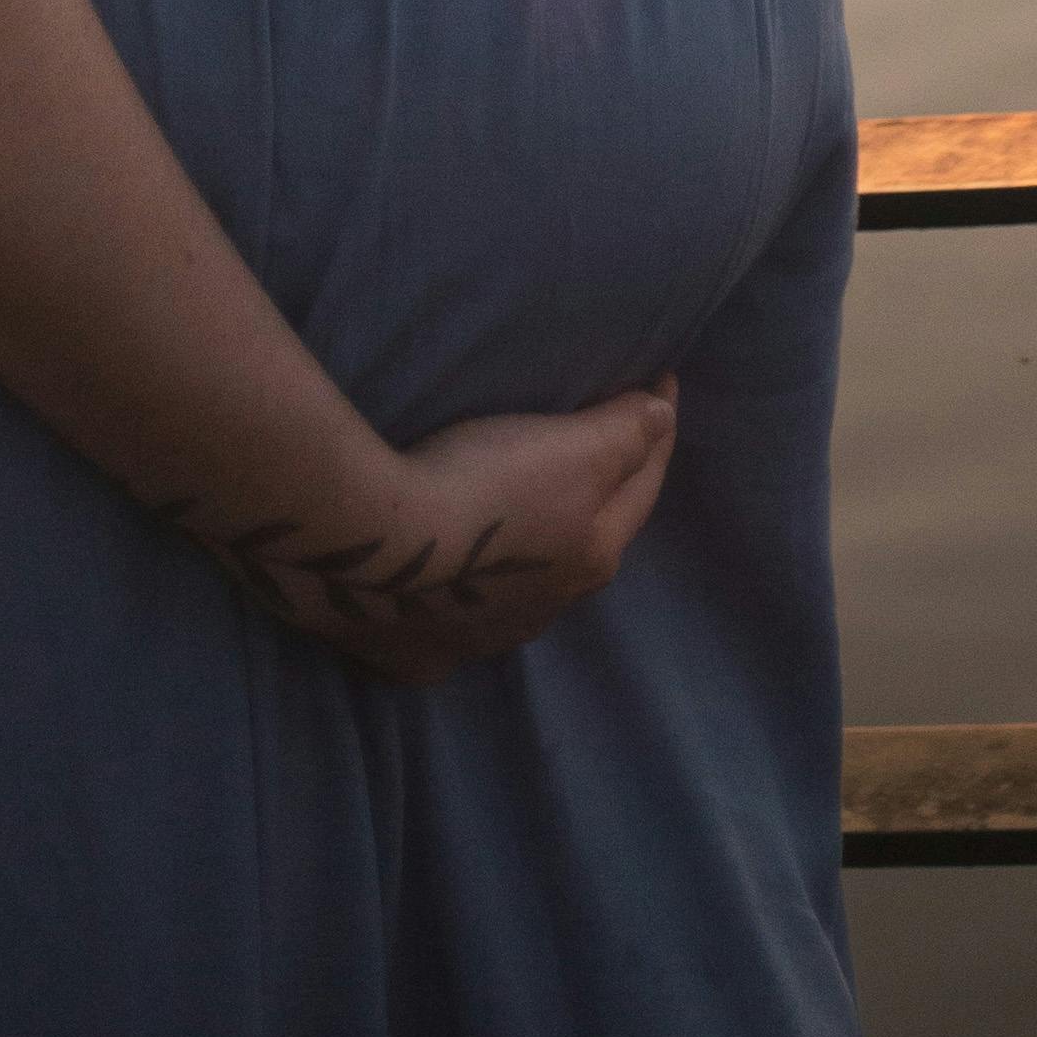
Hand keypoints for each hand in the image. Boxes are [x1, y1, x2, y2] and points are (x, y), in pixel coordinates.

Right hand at [165, 385, 679, 687]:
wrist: (374, 554)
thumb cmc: (481, 488)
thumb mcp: (567, 449)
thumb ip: (622, 433)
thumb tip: (663, 420)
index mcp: (591, 557)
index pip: (643, 485)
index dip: (656, 430)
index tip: (661, 381)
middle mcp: (545, 610)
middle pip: (589, 544)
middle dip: (603, 497)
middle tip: (600, 444)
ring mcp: (481, 639)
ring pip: (527, 589)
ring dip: (536, 551)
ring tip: (523, 509)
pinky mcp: (420, 655)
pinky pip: (457, 624)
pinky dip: (469, 598)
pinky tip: (452, 585)